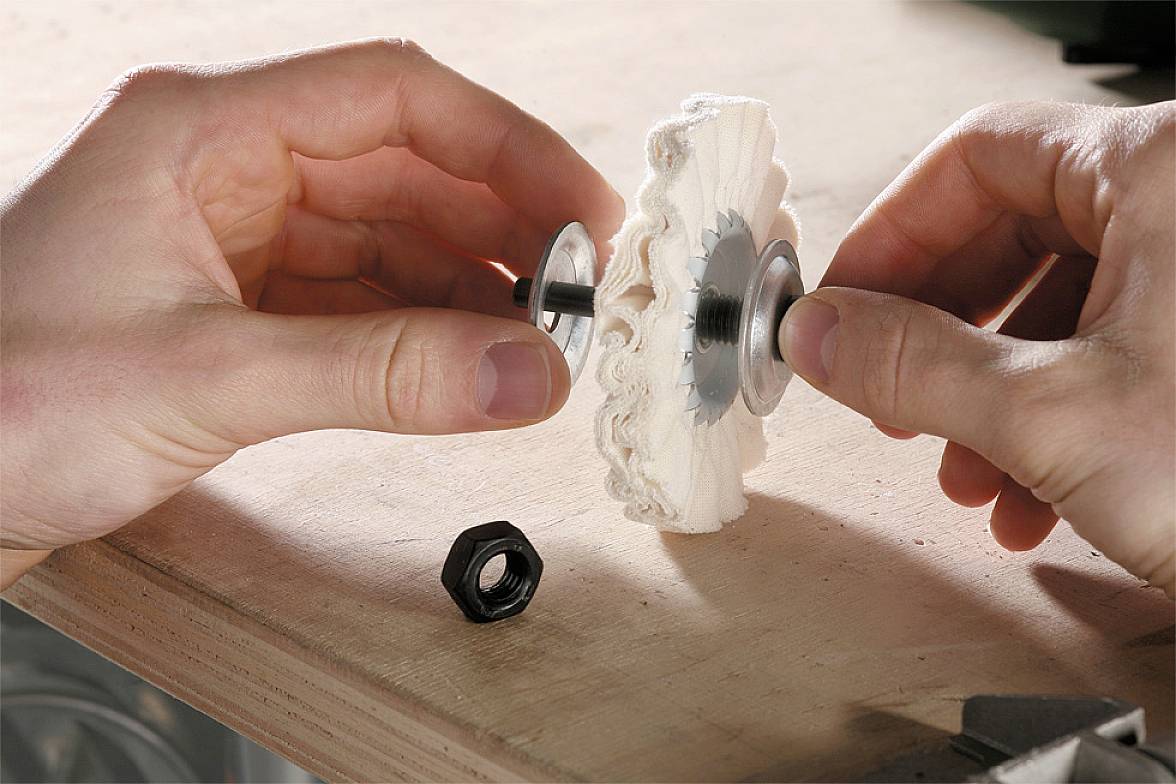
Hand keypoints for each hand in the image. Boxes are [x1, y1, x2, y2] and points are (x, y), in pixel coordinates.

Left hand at [0, 39, 624, 587]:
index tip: (582, 212)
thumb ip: (377, 375)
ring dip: (471, 290)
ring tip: (537, 342)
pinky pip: (363, 306)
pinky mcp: (242, 313)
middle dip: (500, 230)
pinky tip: (471, 363)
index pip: (394, 99)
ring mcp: (237, 244)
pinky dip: (424, 334)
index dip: (506, 147)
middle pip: (407, 171)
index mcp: (203, 132)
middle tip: (576, 296)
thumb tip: (521, 374)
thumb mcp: (204, 376)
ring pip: (392, 243)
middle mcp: (228, 174)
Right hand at [778, 101, 1173, 595]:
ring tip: (964, 473)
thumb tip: (821, 334)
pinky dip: (1049, 418)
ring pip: (1059, 303)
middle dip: (938, 332)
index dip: (889, 236)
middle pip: (1012, 232)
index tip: (841, 306)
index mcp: (1166, 170)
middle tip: (886, 393)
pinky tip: (1028, 495)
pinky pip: (1109, 349)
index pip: (977, 156)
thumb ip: (912, 366)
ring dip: (986, 394)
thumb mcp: (1055, 418)